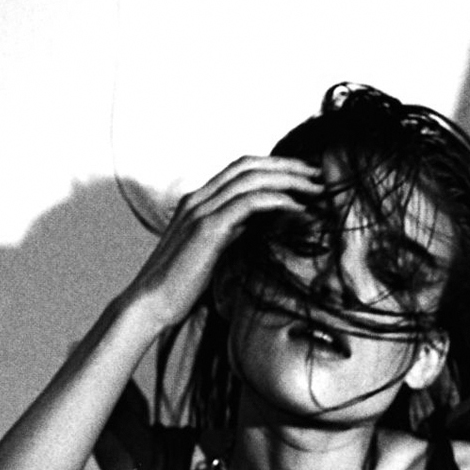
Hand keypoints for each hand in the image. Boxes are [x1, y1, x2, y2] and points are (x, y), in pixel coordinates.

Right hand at [122, 155, 323, 333]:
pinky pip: (249, 203)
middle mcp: (198, 198)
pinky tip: (299, 209)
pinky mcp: (208, 228)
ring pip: (252, 178)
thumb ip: (230, 236)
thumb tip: (255, 231)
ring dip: (288, 179)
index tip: (303, 177)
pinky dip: (277, 201)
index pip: (240, 170)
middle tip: (318, 174)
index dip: (273, 168)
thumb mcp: (212, 254)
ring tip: (316, 188)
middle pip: (249, 165)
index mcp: (198, 202)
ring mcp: (201, 210)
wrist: (151, 303)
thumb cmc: (181, 288)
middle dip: (287, 166)